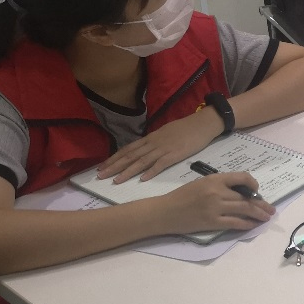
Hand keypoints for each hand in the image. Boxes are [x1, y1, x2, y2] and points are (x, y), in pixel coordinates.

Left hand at [98, 109, 223, 182]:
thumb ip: (154, 142)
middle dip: (114, 166)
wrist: (203, 123)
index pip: (128, 149)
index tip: (102, 167)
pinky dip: (151, 171)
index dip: (114, 158)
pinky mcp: (175, 154)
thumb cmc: (186, 128)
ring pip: (142, 161)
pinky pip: (161, 164)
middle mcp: (153, 143)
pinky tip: (143, 179)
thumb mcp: (166, 132)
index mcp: (151, 138)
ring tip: (116, 180)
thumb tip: (144, 149)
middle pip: (130, 156)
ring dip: (128, 171)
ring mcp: (164, 149)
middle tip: (100, 176)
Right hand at [155, 173, 273, 235]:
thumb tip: (241, 192)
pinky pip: (235, 223)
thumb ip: (220, 185)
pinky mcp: (212, 222)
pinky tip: (253, 225)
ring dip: (258, 214)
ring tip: (267, 217)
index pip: (242, 178)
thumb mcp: (202, 183)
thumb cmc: (182, 196)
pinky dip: (247, 224)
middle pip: (246, 197)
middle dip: (261, 204)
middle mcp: (217, 192)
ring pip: (244, 210)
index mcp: (214, 179)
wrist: (164, 212)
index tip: (257, 191)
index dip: (253, 184)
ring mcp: (215, 208)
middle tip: (271, 209)